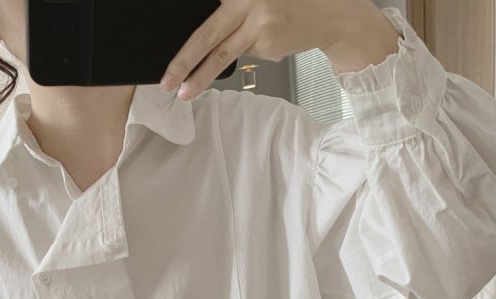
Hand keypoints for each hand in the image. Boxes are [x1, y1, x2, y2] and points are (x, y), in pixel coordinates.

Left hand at [160, 0, 399, 99]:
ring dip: (200, 76)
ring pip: (221, 53)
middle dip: (182, 61)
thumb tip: (203, 40)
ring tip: (183, 92)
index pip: (204, 15)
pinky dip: (245, 54)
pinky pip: (244, 54)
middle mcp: (247, 0)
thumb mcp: (257, 2)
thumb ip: (232, 13)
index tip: (169, 61)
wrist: (329, 13)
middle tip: (166, 79)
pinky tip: (266, 41)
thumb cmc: (289, 4)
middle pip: (206, 34)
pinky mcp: (267, 42)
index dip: (186, 41)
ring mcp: (257, 21)